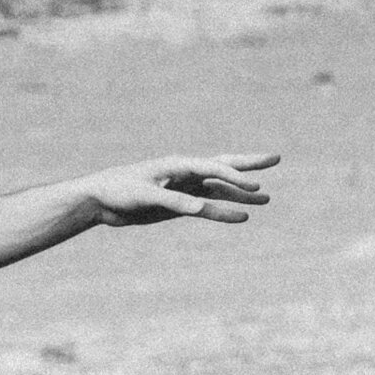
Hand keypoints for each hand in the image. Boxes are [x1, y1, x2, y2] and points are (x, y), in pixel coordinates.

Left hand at [79, 154, 278, 226]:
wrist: (98, 201)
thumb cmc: (117, 190)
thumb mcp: (145, 196)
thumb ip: (174, 201)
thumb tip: (201, 209)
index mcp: (178, 164)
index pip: (214, 168)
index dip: (235, 177)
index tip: (255, 187)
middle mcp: (185, 173)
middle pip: (224, 166)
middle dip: (249, 165)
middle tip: (276, 158)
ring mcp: (184, 188)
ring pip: (220, 189)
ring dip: (242, 194)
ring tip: (267, 199)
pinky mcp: (179, 204)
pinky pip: (209, 207)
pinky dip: (226, 210)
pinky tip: (241, 216)